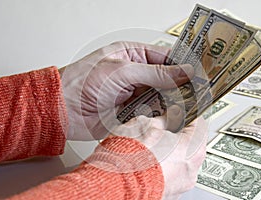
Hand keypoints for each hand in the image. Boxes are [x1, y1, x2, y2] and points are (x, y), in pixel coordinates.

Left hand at [59, 41, 193, 139]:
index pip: (164, 56)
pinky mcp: (130, 112)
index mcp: (131, 55)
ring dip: (170, 102)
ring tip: (185, 105)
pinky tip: (168, 116)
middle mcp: (134, 74)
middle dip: (179, 85)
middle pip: (165, 78)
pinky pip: (151, 112)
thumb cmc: (82, 83)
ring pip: (160, 97)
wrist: (62, 111)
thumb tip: (183, 71)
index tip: (198, 72)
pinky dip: (160, 115)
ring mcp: (133, 93)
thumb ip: (155, 73)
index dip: (182, 64)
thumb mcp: (122, 71)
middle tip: (196, 92)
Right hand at [112, 105, 207, 197]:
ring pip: (179, 161)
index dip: (188, 114)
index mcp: (192, 149)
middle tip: (163, 126)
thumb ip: (164, 118)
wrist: (113, 182)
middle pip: (190, 144)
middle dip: (177, 133)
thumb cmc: (129, 155)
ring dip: (169, 151)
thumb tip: (169, 116)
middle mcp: (190, 170)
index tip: (181, 111)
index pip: (199, 124)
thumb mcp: (146, 124)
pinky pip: (169, 175)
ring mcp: (180, 185)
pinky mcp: (167, 194)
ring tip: (150, 144)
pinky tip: (147, 159)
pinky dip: (162, 167)